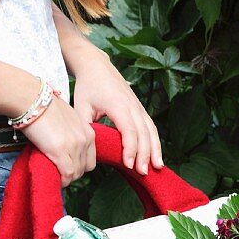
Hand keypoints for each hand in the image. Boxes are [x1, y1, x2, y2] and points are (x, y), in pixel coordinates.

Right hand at [22, 96, 96, 187]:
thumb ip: (71, 134)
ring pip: (76, 173)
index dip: (79, 166)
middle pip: (85, 168)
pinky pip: (67, 174)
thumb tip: (64, 147)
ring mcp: (74, 145)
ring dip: (66, 178)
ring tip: (55, 174)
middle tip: (59, 172)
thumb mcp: (67, 120)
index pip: (91, 158)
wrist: (33, 100)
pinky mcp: (61, 150)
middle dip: (73, 173)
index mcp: (88, 131)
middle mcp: (85, 138)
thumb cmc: (45, 108)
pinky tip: (54, 177)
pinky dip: (62, 180)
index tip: (68, 167)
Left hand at [71, 47, 162, 176]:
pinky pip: (151, 126)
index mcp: (118, 105)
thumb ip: (85, 127)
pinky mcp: (139, 108)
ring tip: (157, 167)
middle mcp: (132, 105)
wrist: (96, 66)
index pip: (129, 130)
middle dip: (145, 154)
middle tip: (143, 173)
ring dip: (155, 149)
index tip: (128, 164)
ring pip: (151, 130)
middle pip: (144, 132)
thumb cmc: (88, 86)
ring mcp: (138, 106)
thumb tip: (88, 149)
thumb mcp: (81, 106)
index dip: (130, 149)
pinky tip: (156, 154)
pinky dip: (155, 141)